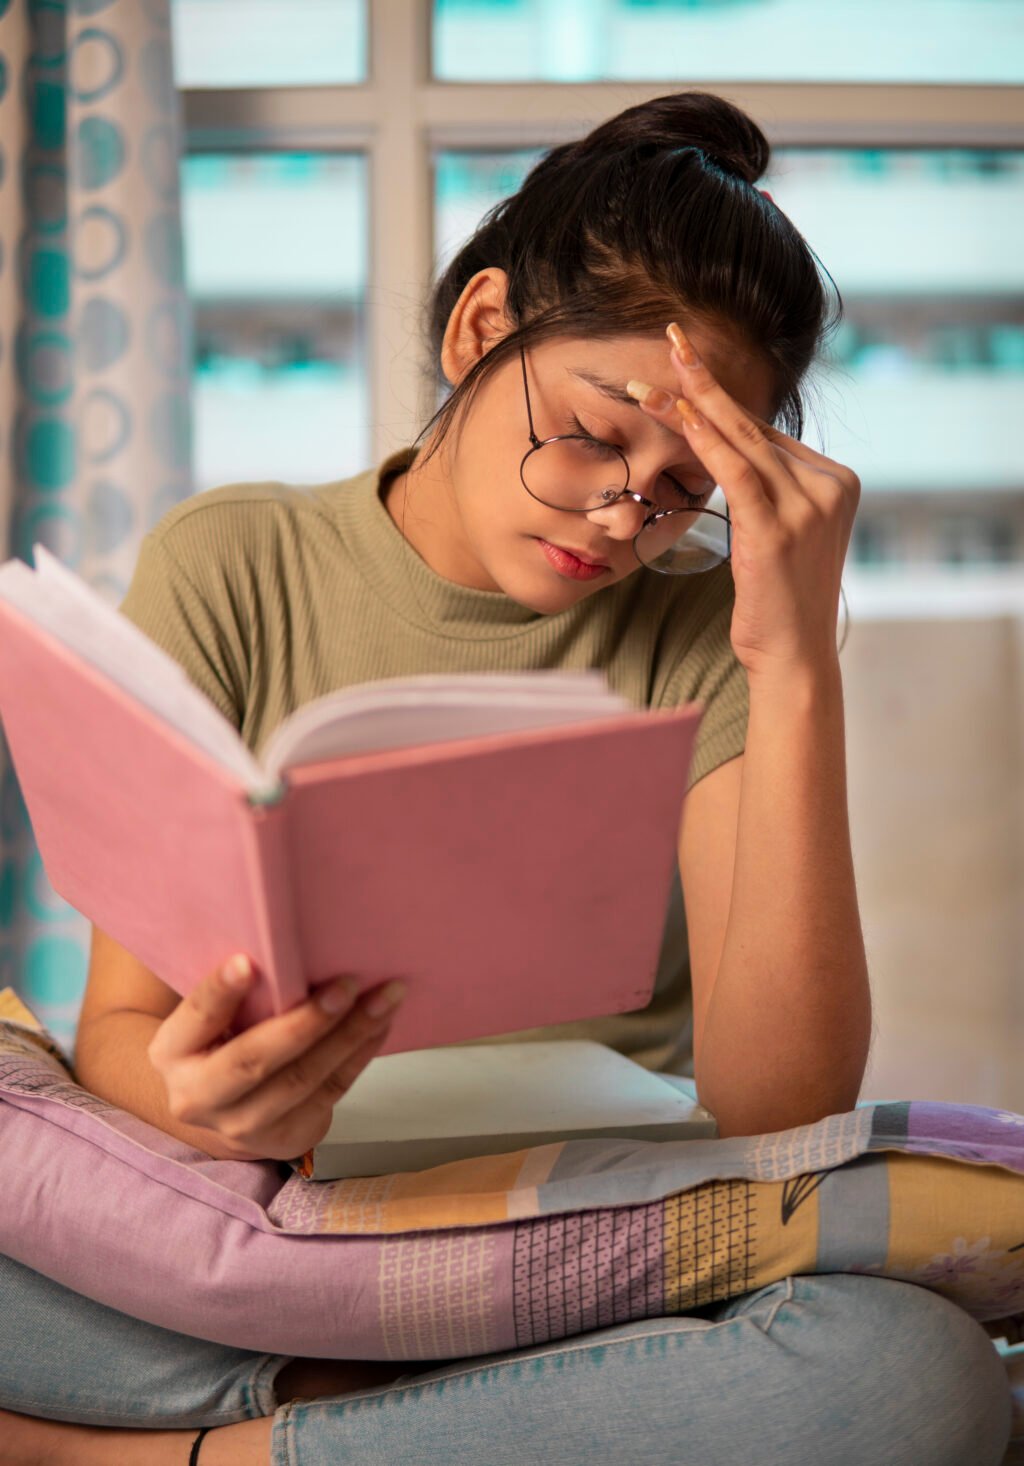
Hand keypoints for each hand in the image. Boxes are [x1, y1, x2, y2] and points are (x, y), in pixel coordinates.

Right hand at [146, 956, 405, 1160]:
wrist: (223, 1108)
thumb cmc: (221, 1040)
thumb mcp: (209, 1018)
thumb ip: (233, 992)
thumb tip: (288, 947)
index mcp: (171, 1052)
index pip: (196, 1017)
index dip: (220, 992)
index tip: (246, 962)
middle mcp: (197, 1096)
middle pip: (254, 1060)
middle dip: (306, 1022)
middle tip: (346, 984)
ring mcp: (241, 1126)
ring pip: (302, 1080)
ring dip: (350, 1035)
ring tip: (384, 998)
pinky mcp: (285, 1138)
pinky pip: (331, 1092)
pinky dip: (360, 1054)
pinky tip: (381, 1023)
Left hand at [633, 323, 859, 680]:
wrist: (793, 657)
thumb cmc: (777, 603)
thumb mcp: (781, 537)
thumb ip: (769, 495)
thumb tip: (734, 461)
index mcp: (835, 481)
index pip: (767, 433)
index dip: (720, 403)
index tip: (685, 367)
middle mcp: (828, 486)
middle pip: (754, 425)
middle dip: (705, 381)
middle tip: (671, 337)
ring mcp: (808, 506)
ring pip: (740, 441)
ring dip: (689, 406)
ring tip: (648, 382)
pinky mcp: (779, 529)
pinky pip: (736, 471)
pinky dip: (703, 441)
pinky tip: (676, 416)